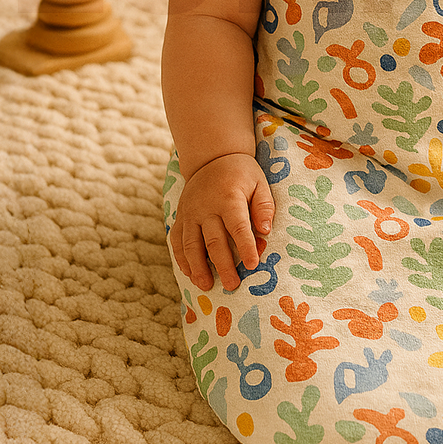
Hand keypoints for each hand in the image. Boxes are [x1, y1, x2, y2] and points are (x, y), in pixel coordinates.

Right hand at [169, 152, 274, 290]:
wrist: (212, 157)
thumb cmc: (242, 174)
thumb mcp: (260, 183)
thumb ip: (264, 207)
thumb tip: (265, 231)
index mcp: (229, 198)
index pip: (238, 227)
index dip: (246, 247)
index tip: (253, 264)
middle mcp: (206, 207)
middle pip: (214, 241)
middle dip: (223, 265)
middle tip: (232, 285)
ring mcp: (190, 213)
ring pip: (191, 244)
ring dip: (198, 268)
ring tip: (207, 286)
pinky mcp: (180, 216)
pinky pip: (177, 241)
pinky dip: (182, 259)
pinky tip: (190, 273)